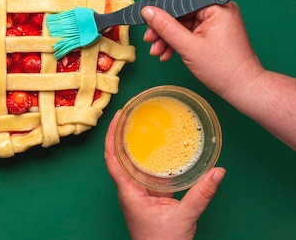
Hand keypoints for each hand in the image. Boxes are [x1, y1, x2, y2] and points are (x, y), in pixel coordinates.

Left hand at [104, 110, 225, 239]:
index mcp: (129, 191)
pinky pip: (146, 174)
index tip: (117, 116)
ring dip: (134, 145)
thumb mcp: (185, 216)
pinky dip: (150, 160)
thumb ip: (201, 194)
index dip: (112, 135)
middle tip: (130, 113)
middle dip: (121, 134)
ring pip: (132, 164)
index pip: (112, 157)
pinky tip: (159, 151)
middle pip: (119, 156)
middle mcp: (130, 190)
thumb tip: (217, 172)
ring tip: (141, 125)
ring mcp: (138, 194)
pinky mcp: (149, 198)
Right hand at [141, 0, 263, 100]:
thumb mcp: (189, 46)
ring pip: (181, 19)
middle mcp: (216, 8)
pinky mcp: (210, 31)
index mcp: (217, 5)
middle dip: (162, 19)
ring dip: (165, 33)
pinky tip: (165, 53)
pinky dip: (174, 39)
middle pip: (181, 3)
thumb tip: (148, 11)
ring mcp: (213, 20)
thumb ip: (166, 27)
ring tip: (155, 49)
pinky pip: (186, 29)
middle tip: (148, 32)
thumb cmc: (224, 68)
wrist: (242, 88)